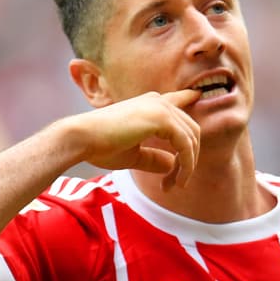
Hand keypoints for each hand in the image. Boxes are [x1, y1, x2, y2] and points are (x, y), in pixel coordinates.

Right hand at [66, 90, 201, 189]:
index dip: (189, 98)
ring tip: (173, 185)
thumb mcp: (134, 155)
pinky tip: (175, 180)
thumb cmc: (101, 147)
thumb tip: (171, 164)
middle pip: (191, 130)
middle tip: (175, 183)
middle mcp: (157, 102)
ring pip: (192, 139)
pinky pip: (186, 145)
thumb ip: (154, 157)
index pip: (178, 100)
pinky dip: (186, 165)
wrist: (82, 139)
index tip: (197, 95)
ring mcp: (161, 108)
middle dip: (189, 159)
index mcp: (149, 105)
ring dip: (187, 167)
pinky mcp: (162, 118)